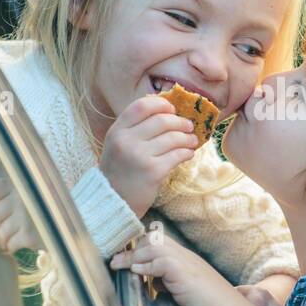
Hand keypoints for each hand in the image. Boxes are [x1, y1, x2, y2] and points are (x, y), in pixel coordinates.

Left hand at [0, 177, 41, 252]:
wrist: (67, 229)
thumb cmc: (46, 213)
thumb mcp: (30, 197)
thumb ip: (10, 196)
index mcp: (21, 186)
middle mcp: (23, 198)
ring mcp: (26, 217)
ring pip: (1, 231)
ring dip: (2, 239)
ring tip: (8, 241)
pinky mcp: (30, 234)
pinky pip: (11, 243)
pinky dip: (11, 247)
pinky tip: (16, 246)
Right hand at [98, 95, 198, 216]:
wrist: (113, 201)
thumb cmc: (119, 171)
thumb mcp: (118, 144)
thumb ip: (135, 128)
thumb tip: (167, 111)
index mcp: (117, 130)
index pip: (141, 106)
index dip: (161, 104)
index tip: (172, 109)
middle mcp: (126, 140)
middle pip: (162, 120)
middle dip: (180, 122)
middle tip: (189, 126)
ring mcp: (139, 156)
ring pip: (173, 138)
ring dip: (187, 138)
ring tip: (192, 141)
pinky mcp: (153, 171)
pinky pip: (177, 155)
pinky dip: (187, 152)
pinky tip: (188, 153)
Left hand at [108, 234, 234, 305]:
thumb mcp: (185, 291)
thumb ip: (169, 283)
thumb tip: (153, 283)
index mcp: (186, 260)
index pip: (159, 243)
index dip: (140, 249)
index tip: (124, 259)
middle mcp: (186, 257)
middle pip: (154, 239)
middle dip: (132, 250)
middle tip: (116, 262)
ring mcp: (186, 263)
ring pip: (154, 246)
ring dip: (133, 256)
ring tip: (118, 265)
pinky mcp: (185, 273)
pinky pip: (161, 260)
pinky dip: (146, 265)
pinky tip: (136, 272)